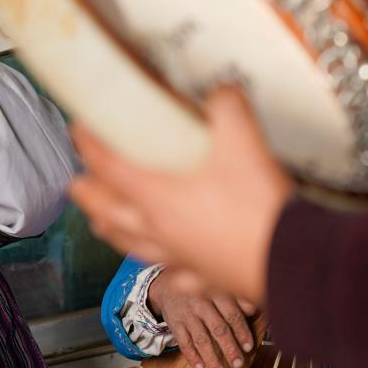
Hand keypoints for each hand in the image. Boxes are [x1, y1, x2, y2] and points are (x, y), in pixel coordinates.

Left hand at [70, 87, 294, 301]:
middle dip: (89, 196)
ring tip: (101, 226)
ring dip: (112, 233)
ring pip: (132, 246)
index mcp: (155, 195)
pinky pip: (177, 277)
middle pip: (109, 212)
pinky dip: (167, 273)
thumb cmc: (257, 205)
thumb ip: (226, 106)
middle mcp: (158, 229)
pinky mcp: (205, 278)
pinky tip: (167, 273)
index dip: (88, 147)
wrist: (291, 259)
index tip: (77, 132)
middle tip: (77, 184)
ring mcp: (179, 258)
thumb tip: (220, 89)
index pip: (108, 167)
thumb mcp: (242, 139)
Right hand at [148, 269, 258, 367]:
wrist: (167, 285)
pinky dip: (191, 356)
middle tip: (237, 364)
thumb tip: (253, 310)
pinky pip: (183, 342)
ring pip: (200, 338)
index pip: (232, 315)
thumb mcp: (218, 288)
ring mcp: (187, 314)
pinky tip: (199, 367)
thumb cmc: (200, 290)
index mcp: (216, 294)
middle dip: (229, 348)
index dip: (241, 332)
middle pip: (218, 329)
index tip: (248, 347)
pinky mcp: (174, 323)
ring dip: (210, 358)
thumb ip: (237, 299)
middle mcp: (201, 303)